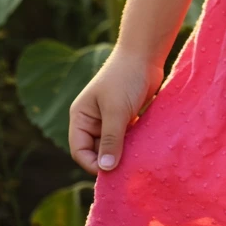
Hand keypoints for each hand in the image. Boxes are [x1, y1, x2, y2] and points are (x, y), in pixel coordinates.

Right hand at [68, 48, 164, 175]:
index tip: (112, 171)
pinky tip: (144, 147)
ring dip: (124, 151)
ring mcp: (110, 117)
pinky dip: (133, 142)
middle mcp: (93, 119)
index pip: (80, 150)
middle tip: (128, 167)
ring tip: (137, 157)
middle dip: (110, 159)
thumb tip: (106, 169)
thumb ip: (110, 140)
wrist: (145, 54)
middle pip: (97, 150)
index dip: (93, 164)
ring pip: (113, 145)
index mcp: (81, 117)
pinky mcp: (127, 115)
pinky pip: (126, 137)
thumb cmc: (126, 78)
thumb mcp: (116, 110)